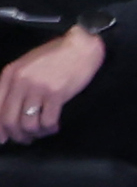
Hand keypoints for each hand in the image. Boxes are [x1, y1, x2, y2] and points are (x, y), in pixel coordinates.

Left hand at [0, 25, 97, 141]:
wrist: (80, 47)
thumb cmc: (53, 57)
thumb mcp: (26, 66)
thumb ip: (15, 85)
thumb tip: (9, 113)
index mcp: (9, 74)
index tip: (3, 140)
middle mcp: (19, 82)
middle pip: (9, 119)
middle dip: (16, 135)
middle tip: (25, 139)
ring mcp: (38, 88)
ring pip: (28, 123)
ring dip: (34, 134)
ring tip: (41, 133)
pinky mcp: (56, 94)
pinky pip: (47, 121)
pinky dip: (49, 128)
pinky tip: (54, 126)